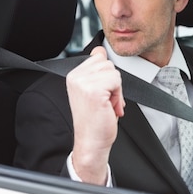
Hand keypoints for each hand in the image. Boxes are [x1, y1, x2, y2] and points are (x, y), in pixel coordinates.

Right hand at [66, 46, 124, 183]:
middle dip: (113, 83)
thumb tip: (100, 51)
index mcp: (74, 75)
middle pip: (107, 63)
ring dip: (116, 90)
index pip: (98, 56)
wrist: (92, 142)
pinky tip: (109, 107)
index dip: (106, 75)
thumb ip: (97, 70)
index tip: (101, 93)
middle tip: (106, 101)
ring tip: (107, 105)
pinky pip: (116, 81)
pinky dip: (118, 95)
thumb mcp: (95, 90)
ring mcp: (83, 82)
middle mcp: (76, 77)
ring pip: (113, 71)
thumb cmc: (95, 120)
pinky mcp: (93, 90)